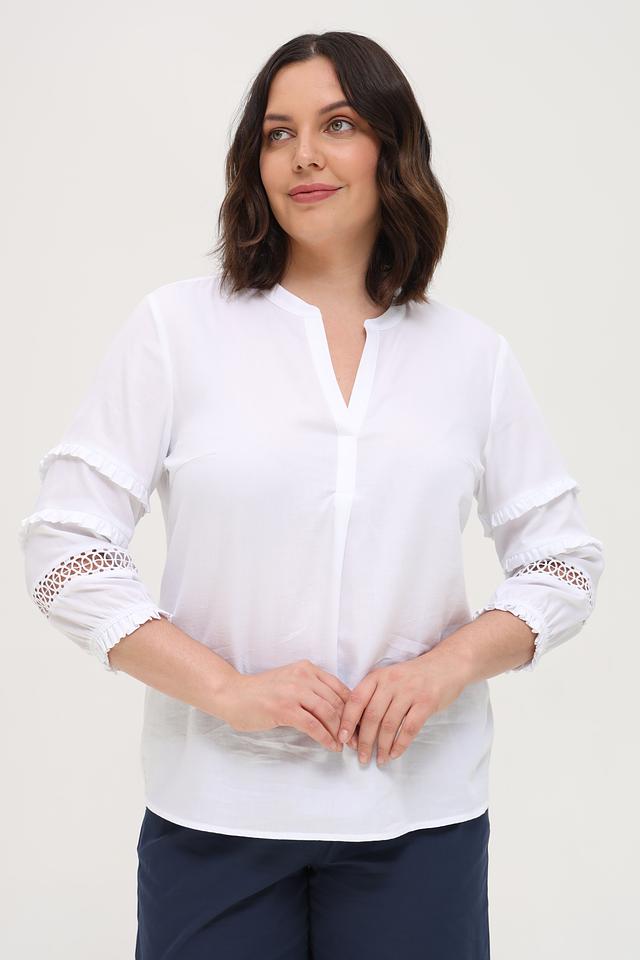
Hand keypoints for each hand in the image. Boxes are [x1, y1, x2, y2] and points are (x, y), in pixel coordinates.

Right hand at [222, 659, 351, 751]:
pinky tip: (331, 746)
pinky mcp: (285, 709)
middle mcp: (304, 677)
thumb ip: (311, 689)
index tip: (358, 722)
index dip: (353, 707)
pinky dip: (326, 738)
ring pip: (328, 713)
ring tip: (344, 745)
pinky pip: (313, 726)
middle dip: (350, 723)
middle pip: (337, 701)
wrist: (233, 694)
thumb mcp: (290, 681)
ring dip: (340, 732)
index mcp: (307, 668)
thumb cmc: (261, 691)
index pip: (339, 688)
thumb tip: (336, 710)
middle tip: (356, 738)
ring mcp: (294, 692)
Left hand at [337, 651, 470, 765]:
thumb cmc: (414, 676)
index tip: (343, 739)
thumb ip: (375, 696)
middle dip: (365, 741)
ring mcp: (409, 692)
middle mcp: (391, 683)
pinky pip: (409, 728)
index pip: (356, 700)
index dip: (347, 721)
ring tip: (380, 759)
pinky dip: (400, 744)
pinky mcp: (426, 702)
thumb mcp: (390, 677)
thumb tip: (357, 726)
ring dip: (383, 746)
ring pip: (389, 725)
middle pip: (371, 716)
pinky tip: (395, 753)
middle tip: (362, 758)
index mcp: (378, 676)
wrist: (446, 664)